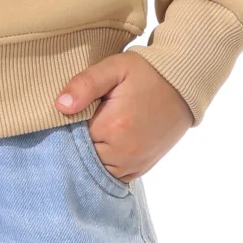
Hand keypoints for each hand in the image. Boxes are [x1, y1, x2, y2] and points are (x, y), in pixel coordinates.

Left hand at [56, 52, 190, 181]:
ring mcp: (134, 163)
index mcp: (112, 127)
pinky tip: (109, 144)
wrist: (182, 84)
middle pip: (83, 156)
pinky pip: (114, 175)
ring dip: (93, 154)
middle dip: (80, 140)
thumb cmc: (146, 73)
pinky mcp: (142, 167)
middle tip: (90, 118)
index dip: (69, 124)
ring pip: (97, 168)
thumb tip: (60, 106)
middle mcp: (124, 152)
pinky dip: (107, 164)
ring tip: (100, 130)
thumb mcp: (114, 67)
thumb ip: (85, 84)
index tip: (76, 111)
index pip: (72, 136)